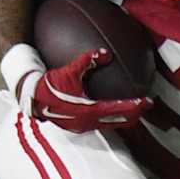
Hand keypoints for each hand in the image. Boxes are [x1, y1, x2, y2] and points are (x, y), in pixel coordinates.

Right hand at [27, 49, 151, 131]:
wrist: (31, 100)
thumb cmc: (48, 86)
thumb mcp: (68, 71)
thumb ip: (87, 60)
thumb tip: (105, 52)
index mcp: (89, 110)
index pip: (118, 110)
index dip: (135, 106)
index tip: (148, 101)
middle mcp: (88, 122)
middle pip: (119, 122)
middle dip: (135, 115)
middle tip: (147, 106)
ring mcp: (83, 127)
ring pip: (110, 124)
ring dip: (123, 117)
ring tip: (134, 109)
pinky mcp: (78, 126)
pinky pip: (100, 122)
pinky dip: (110, 116)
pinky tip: (110, 107)